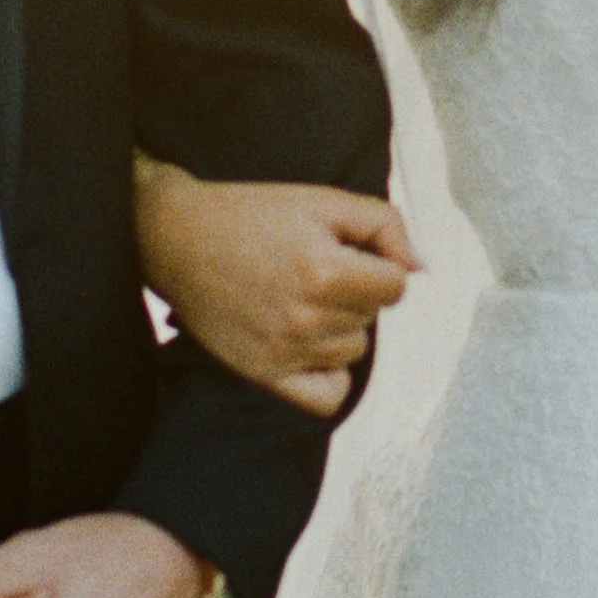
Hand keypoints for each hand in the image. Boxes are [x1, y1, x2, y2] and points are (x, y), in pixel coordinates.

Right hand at [134, 161, 415, 417]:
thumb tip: (419, 267)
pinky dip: (329, 375)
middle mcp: (307, 318)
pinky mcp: (264, 374)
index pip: (396, 286)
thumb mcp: (323, 200)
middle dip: (355, 292)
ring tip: (300, 300)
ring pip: (353, 351)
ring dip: (339, 327)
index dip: (378, 265)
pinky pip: (326, 396)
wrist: (177, 238)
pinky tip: (312, 347)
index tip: (349, 254)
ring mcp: (285, 351)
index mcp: (325, 271)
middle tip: (312, 270)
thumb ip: (384, 225)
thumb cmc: (252, 214)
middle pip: (372, 317)